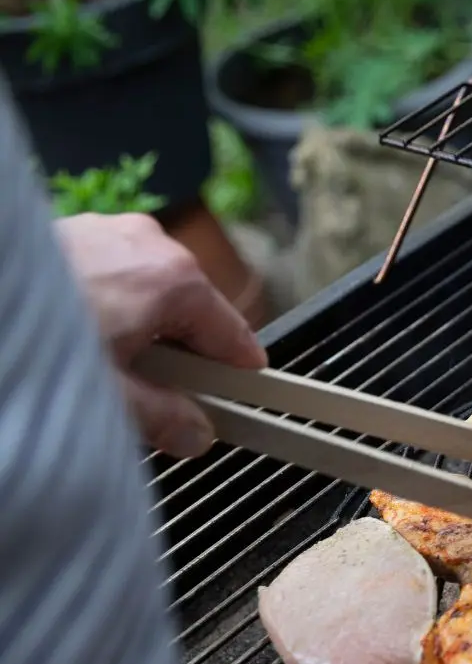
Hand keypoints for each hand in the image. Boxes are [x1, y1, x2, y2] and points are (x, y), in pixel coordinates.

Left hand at [54, 212, 267, 458]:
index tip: (242, 406)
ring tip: (97, 367)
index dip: (238, 379)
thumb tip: (195, 434)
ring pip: (147, 294)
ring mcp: (109, 229)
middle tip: (145, 398)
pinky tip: (72, 336)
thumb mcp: (109, 398)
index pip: (235, 338)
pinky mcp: (72, 228)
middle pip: (191, 314)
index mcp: (175, 281)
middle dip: (174, 356)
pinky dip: (102, 306)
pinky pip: (109, 274)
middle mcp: (150, 243)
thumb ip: (165, 420)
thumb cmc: (36, 338)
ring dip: (134, 331)